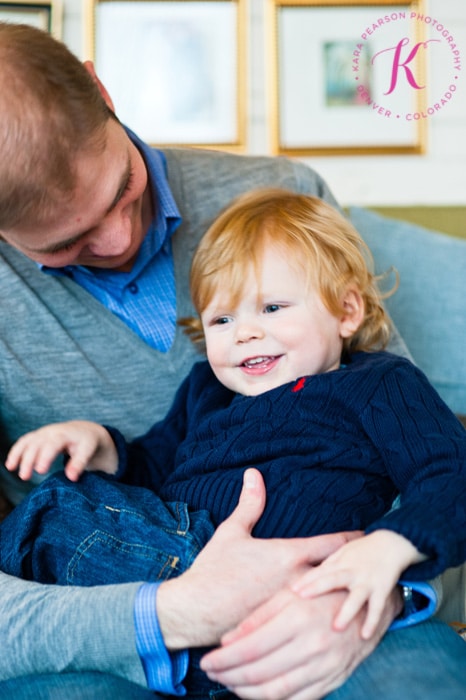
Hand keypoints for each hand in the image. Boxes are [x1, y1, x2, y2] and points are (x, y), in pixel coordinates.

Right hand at [5, 420, 117, 481]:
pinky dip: (15, 451)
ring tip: (12, 469)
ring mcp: (43, 433)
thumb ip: (79, 463)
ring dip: (18, 455)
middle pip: (36, 444)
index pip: (53, 444)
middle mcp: (51, 431)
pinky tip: (10, 465)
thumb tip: (71, 478)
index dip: (45, 457)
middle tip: (25, 477)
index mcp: (65, 433)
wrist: (84, 430)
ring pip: (27, 442)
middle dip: (29, 459)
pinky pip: (24, 442)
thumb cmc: (87, 442)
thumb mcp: (88, 451)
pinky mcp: (37, 436)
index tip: (40, 471)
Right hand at [157, 468, 359, 649]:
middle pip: (341, 572)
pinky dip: (329, 616)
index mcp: (288, 554)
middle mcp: (298, 580)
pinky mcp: (287, 628)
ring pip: (333, 600)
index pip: (334, 543)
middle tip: (370, 562)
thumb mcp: (231, 532)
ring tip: (361, 590)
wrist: (195, 610)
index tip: (365, 536)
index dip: (353, 539)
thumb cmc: (213, 569)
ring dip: (346, 594)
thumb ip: (249, 504)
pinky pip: (316, 621)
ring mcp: (295, 607)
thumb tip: (253, 474)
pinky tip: (338, 617)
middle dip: (355, 566)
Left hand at [201, 586, 401, 699]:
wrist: (366, 604)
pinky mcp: (334, 680)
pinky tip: (255, 693)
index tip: (206, 661)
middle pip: (260, 673)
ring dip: (246, 692)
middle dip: (229, 676)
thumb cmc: (321, 592)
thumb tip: (227, 639)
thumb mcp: (289, 593)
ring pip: (276, 692)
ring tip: (228, 683)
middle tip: (212, 673)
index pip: (251, 648)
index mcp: (298, 618)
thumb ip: (258, 616)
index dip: (224, 659)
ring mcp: (325, 666)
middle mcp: (312, 645)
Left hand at [291, 530, 424, 638]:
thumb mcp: (342, 553)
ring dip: (347, 612)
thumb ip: (327, 566)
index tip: (292, 590)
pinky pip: (377, 608)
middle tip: (302, 597)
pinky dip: (372, 621)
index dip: (306, 580)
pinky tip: (365, 635)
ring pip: (356, 598)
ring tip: (337, 627)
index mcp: (339, 563)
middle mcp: (351, 572)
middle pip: (332, 579)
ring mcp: (367, 581)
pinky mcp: (382, 590)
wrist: (391, 543)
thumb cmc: (362, 550)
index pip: (319, 571)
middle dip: (317, 588)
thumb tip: (306, 580)